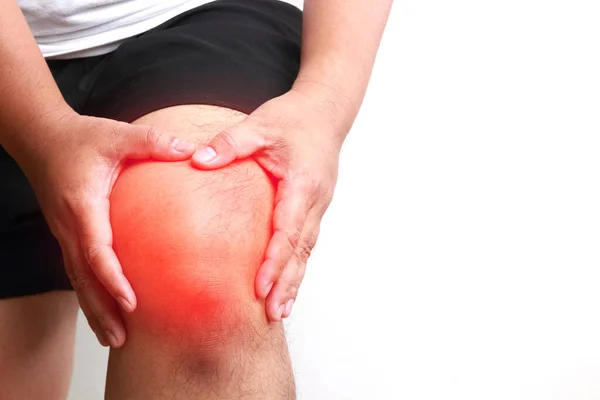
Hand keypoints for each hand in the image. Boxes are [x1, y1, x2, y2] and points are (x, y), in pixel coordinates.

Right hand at [16, 111, 195, 346]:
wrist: (41, 138)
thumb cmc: (80, 137)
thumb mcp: (116, 134)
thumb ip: (152, 142)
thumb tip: (192, 150)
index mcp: (82, 206)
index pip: (95, 250)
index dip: (112, 278)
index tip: (130, 302)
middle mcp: (69, 226)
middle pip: (83, 278)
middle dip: (101, 310)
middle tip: (121, 339)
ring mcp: (65, 233)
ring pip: (78, 280)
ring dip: (94, 310)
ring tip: (114, 339)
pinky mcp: (68, 234)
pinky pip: (78, 271)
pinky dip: (91, 294)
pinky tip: (106, 310)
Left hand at [191, 87, 347, 320]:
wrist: (324, 113)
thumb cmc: (293, 119)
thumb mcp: (260, 124)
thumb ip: (230, 143)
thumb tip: (198, 160)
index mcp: (303, 183)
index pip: (289, 230)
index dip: (276, 260)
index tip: (262, 285)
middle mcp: (315, 200)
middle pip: (301, 250)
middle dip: (287, 282)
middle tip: (272, 312)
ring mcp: (318, 206)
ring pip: (306, 251)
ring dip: (294, 281)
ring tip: (280, 311)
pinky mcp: (314, 208)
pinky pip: (306, 242)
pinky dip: (297, 266)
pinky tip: (287, 285)